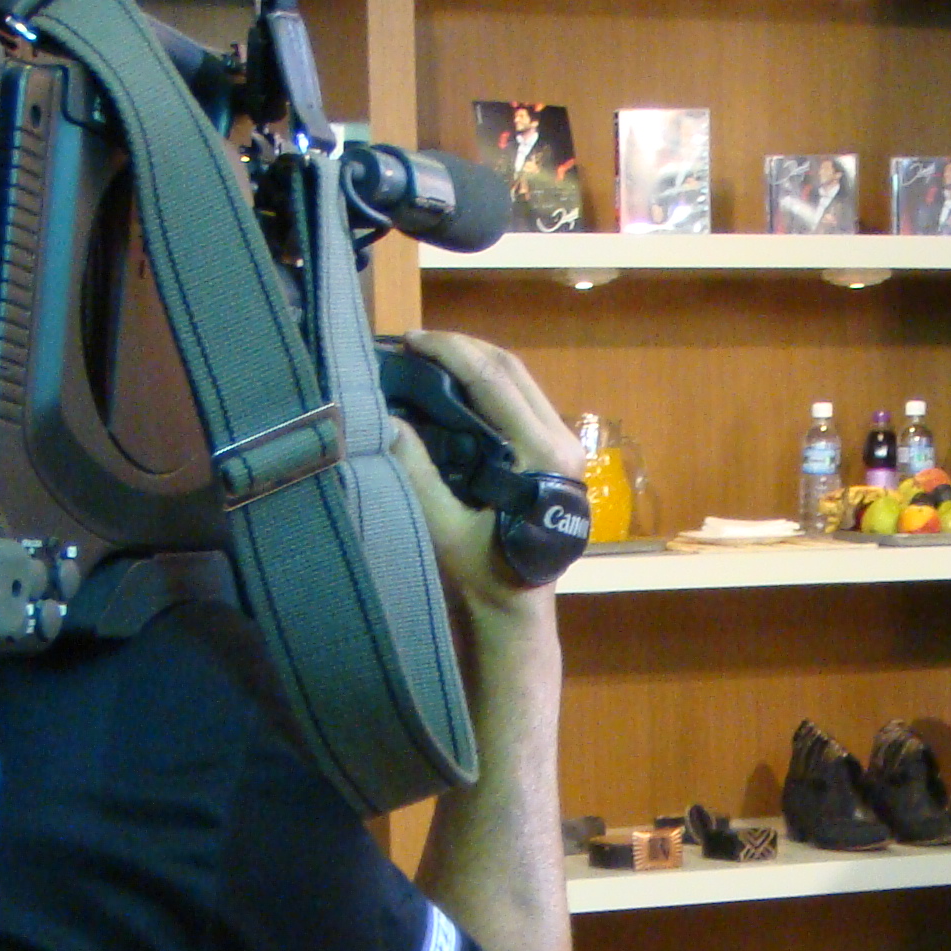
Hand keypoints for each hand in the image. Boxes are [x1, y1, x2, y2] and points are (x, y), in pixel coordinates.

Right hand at [388, 329, 577, 621]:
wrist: (517, 609)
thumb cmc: (484, 573)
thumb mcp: (442, 524)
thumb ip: (416, 469)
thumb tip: (385, 418)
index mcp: (541, 454)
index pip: (494, 379)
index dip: (450, 351)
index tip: (410, 341)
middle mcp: (562, 441)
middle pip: (511, 369)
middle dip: (462, 348)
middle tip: (415, 343)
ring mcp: (565, 445)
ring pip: (520, 380)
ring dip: (475, 362)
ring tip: (431, 358)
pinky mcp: (558, 452)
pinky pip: (523, 399)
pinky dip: (488, 383)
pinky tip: (456, 385)